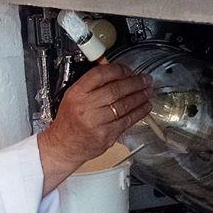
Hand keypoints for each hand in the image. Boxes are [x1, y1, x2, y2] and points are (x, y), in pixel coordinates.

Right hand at [38, 63, 152, 193]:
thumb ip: (92, 82)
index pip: (100, 75)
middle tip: (145, 79)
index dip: (118, 70)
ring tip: (148, 91)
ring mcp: (96, 122)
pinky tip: (145, 106)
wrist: (64, 146)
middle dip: (134, 83)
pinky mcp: (106, 135)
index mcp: (77, 93)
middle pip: (115, 90)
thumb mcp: (74, 96)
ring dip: (139, 97)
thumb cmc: (70, 120)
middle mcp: (86, 107)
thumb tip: (110, 66)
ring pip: (123, 105)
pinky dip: (139, 112)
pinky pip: (127, 121)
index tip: (128, 70)